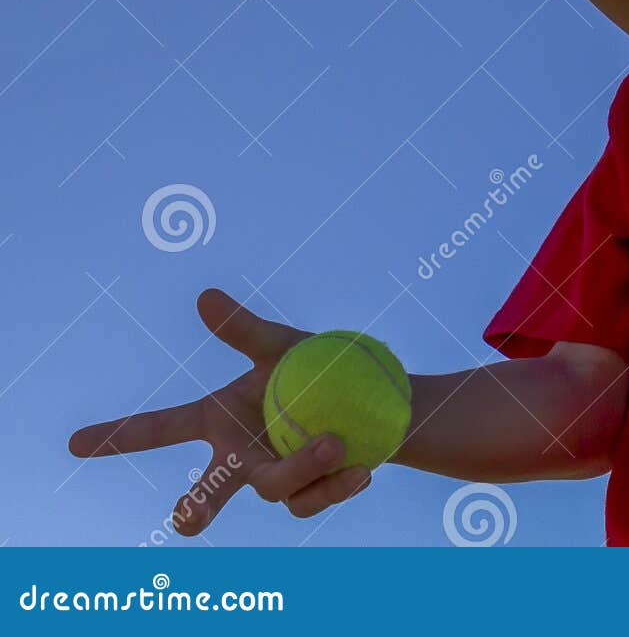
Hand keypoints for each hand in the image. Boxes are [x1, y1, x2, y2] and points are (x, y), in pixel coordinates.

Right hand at [68, 289, 376, 534]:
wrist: (369, 401)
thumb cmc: (314, 368)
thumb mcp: (281, 345)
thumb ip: (243, 330)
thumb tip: (205, 296)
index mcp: (219, 418)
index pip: (160, 429)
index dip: (118, 436)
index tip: (75, 442)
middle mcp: (238, 456)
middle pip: (208, 491)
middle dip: (196, 506)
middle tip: (185, 517)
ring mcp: (271, 479)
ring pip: (273, 487)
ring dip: (301, 466)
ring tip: (334, 442)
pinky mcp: (307, 495)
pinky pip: (312, 498)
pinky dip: (336, 484)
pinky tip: (360, 468)